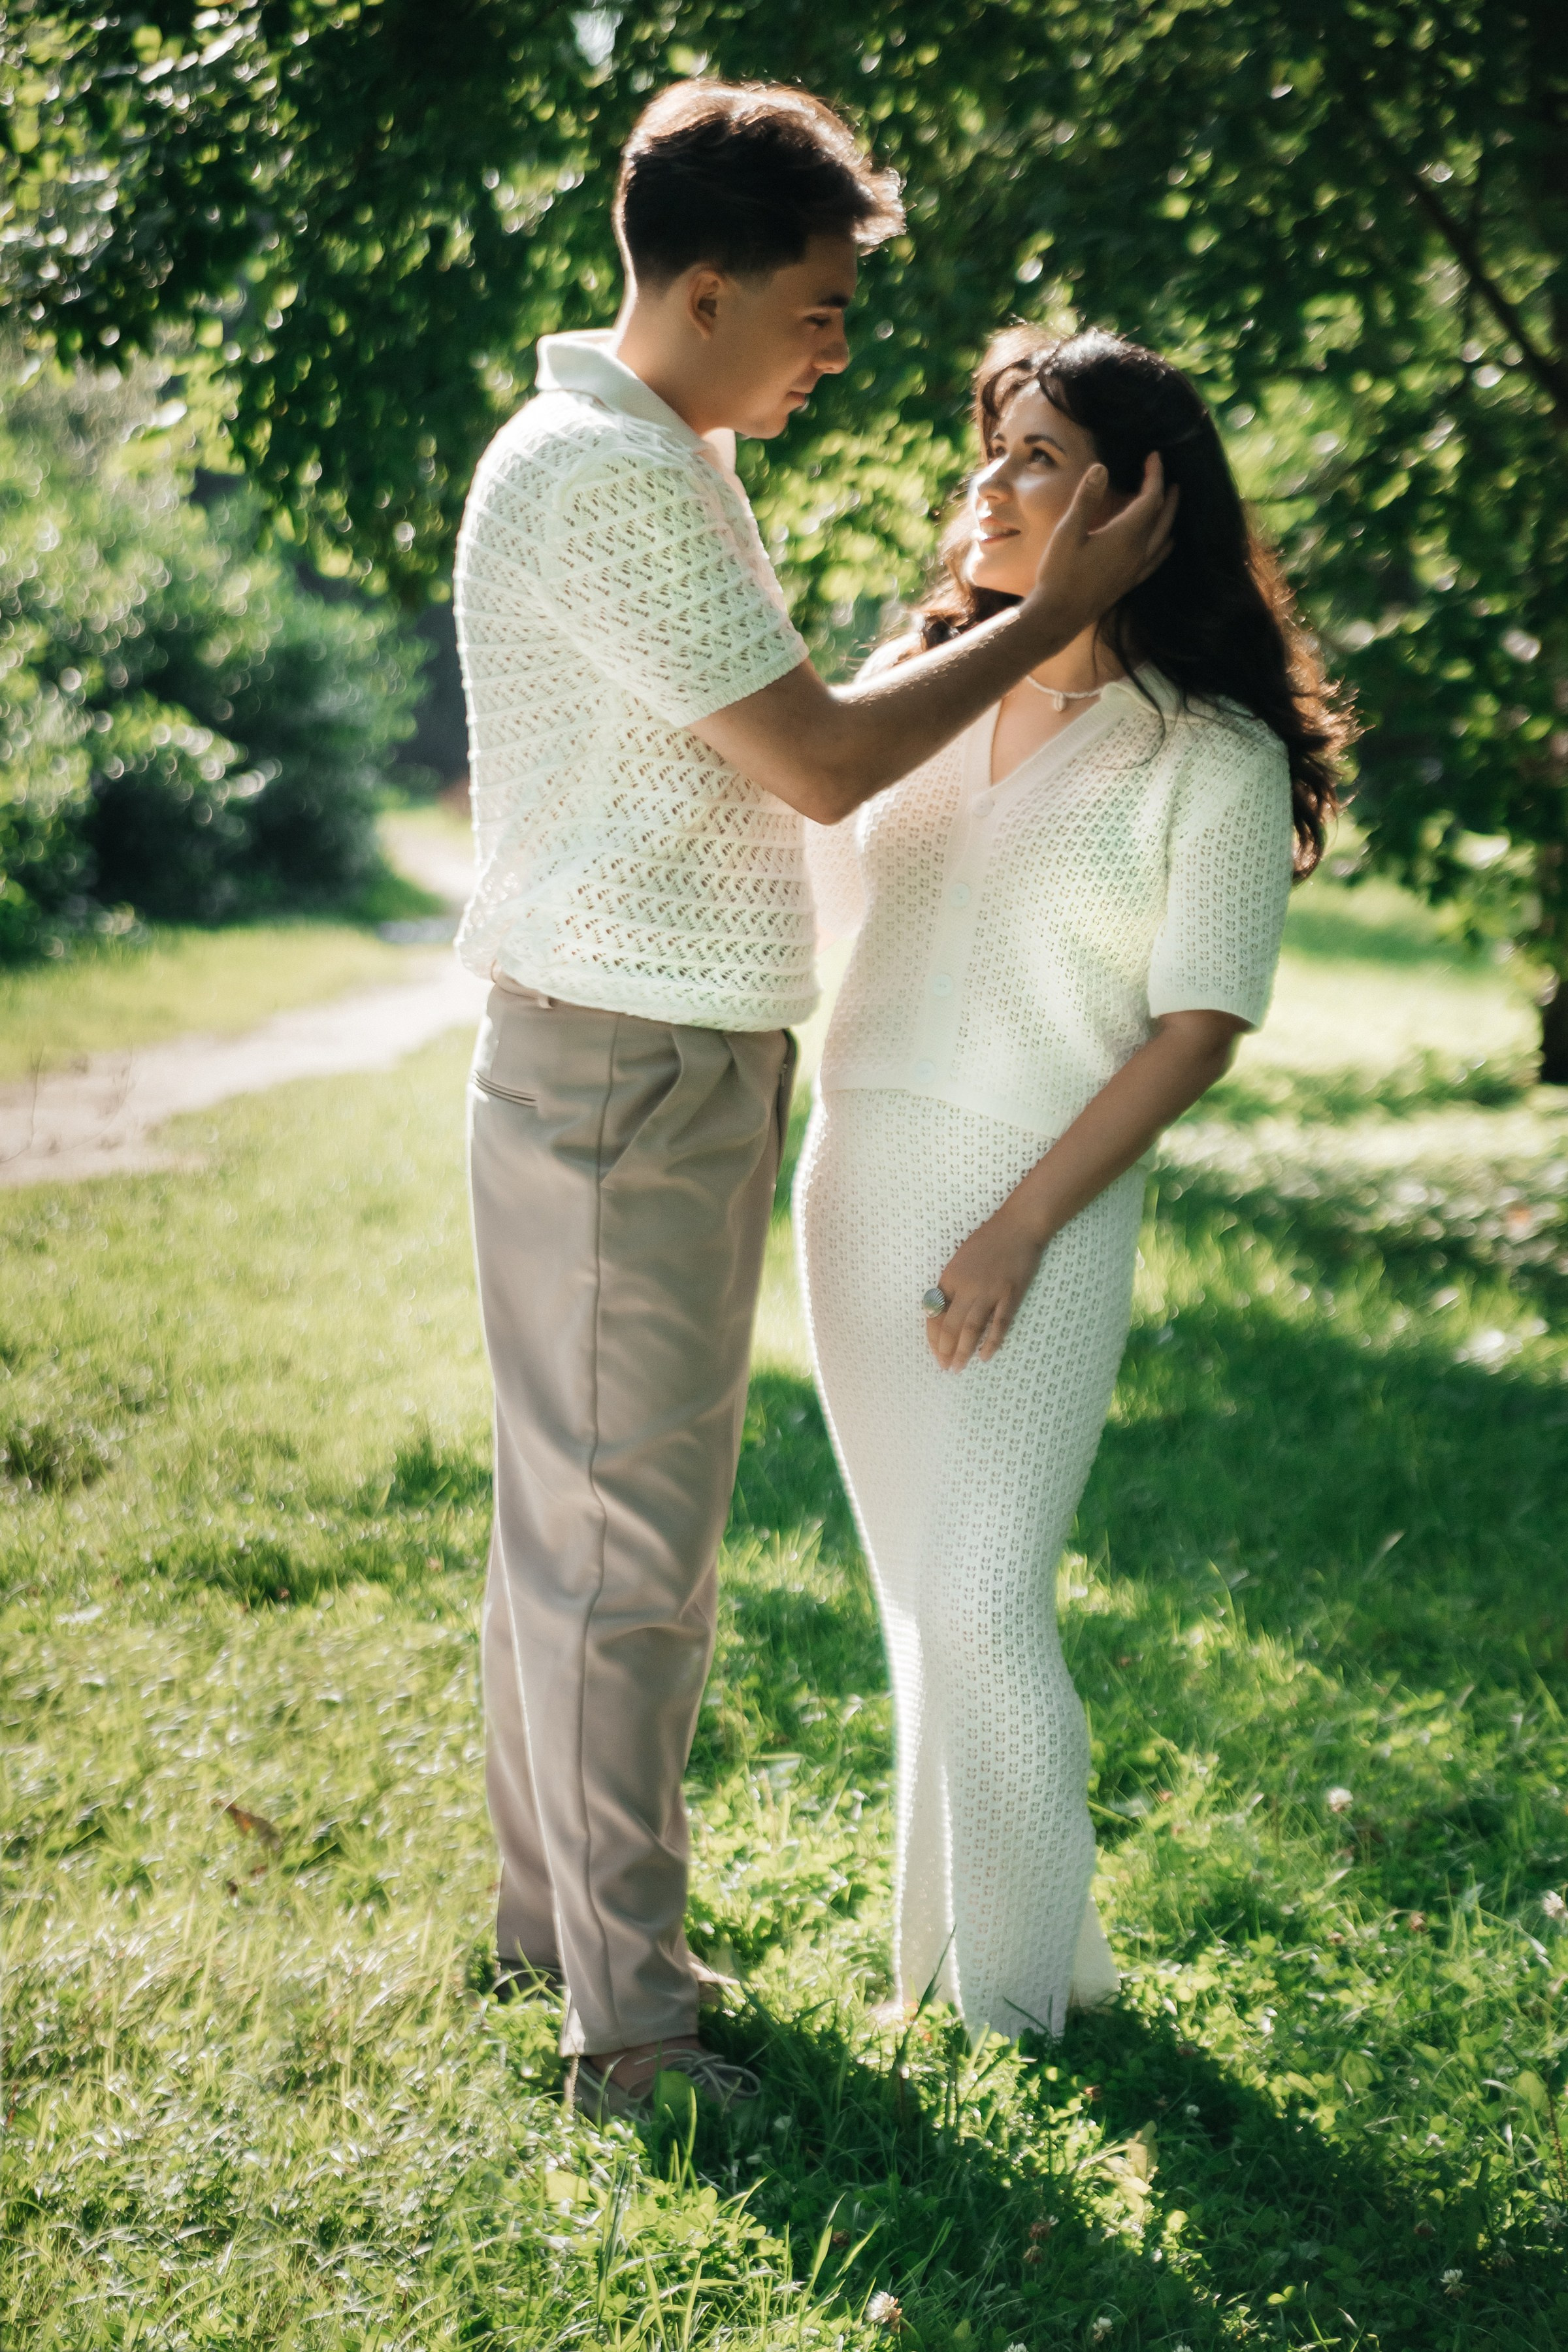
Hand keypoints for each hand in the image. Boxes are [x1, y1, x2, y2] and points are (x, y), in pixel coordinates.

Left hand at [925, 1208, 1047, 1370]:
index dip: (933, 1336)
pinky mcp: (1010, 1294)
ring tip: (958, 1367)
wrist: (1017, 1226)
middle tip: (945, 1368)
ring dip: (963, 1351)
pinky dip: (991, 1342)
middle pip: (951, 1326)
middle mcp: (966, 1286)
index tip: (935, 1352)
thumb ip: (952, 1286)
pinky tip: (984, 1356)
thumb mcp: (960, 1260)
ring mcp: (989, 1291)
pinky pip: (999, 1324)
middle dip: (946, 1350)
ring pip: (971, 1329)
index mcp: (950, 1277)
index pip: (935, 1313)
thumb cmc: (987, 1240)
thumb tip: (942, 1311)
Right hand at [1028, 452, 1177, 639]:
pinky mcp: (1129, 582)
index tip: (1154, 456)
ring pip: (1163, 537)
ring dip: (1168, 515)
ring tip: (1170, 500)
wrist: (1057, 616)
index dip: (1155, 475)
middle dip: (1166, 491)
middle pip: (1162, 516)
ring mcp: (1135, 570)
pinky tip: (1166, 541)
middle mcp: (1137, 553)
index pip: (1151, 498)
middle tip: (1163, 472)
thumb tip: (1101, 467)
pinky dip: (1164, 543)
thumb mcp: (1067, 532)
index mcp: (1125, 536)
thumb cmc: (1059, 574)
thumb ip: (1086, 499)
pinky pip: (1157, 558)